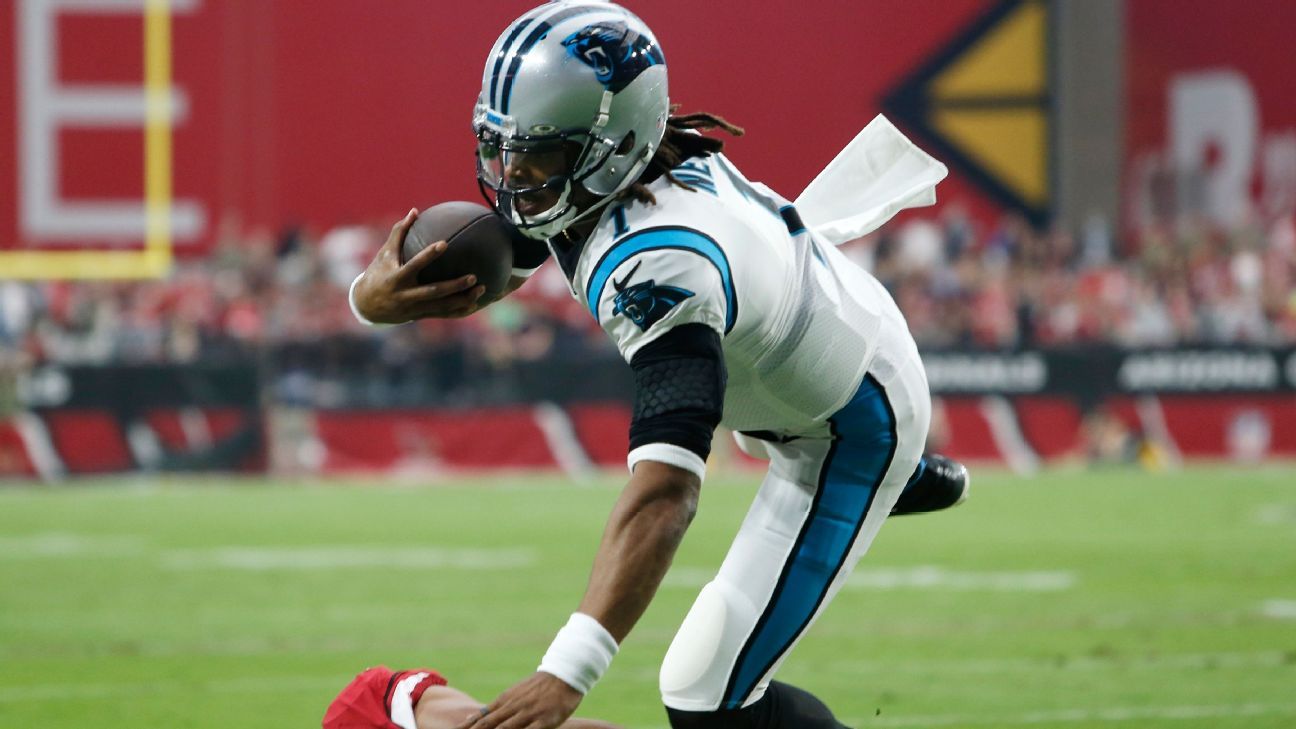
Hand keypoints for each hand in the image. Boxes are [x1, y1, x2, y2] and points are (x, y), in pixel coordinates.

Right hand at [353, 208, 486, 322]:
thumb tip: (415, 210)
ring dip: (462, 299)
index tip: (444, 243)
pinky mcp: (420, 315)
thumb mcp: (384, 253)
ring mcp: (414, 308)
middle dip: (454, 286)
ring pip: (442, 306)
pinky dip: (459, 310)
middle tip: (474, 276)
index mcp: (397, 278)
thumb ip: (399, 232)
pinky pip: (443, 314)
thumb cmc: (378, 273)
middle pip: (433, 292)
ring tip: (482, 288)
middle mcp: (406, 295)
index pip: (414, 265)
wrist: (367, 305)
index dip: (428, 255)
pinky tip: (475, 303)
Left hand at [453, 672, 582, 728]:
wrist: (565, 674)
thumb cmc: (540, 686)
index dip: (467, 727)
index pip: (480, 718)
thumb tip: (482, 717)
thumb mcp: (516, 693)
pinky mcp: (543, 721)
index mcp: (505, 700)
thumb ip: (501, 706)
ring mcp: (527, 714)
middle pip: (487, 725)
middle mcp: (512, 707)